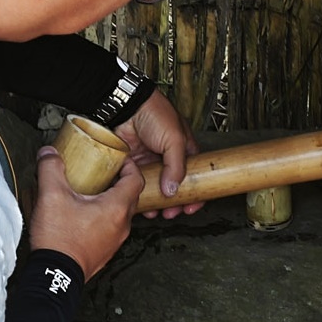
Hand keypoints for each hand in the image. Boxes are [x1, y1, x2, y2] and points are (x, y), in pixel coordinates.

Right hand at [28, 146, 143, 280]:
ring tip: (92, 191)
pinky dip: (104, 216)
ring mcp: (115, 240)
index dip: (130, 165)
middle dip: (120, 181)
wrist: (55, 275)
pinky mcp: (105, 250)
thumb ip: (50, 169)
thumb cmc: (59, 240)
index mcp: (116, 208)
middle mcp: (121, 225)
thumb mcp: (51, 196)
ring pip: (121, 213)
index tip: (119, 159)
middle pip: (131, 196)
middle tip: (104, 172)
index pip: (136, 179)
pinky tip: (84, 214)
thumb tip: (49, 153)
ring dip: (111, 200)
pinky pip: (111, 227)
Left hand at [113, 89, 203, 218]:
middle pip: (175, 187)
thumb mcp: (174, 139)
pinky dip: (140, 196)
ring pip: (156, 189)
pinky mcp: (134, 165)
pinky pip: (138, 185)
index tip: (191, 208)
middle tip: (171, 214)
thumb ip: (176, 166)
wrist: (126, 107)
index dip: (196, 194)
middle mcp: (168, 159)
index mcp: (184, 151)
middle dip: (175, 204)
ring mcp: (150, 163)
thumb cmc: (154, 114)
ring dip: (157, 203)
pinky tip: (141, 203)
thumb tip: (173, 191)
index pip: (195, 177)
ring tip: (156, 212)